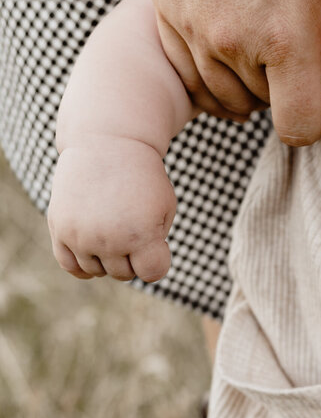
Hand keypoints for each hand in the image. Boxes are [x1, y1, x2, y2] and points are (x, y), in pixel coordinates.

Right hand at [48, 141, 176, 282]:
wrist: (107, 144)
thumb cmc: (143, 179)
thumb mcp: (165, 208)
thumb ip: (155, 246)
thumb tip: (133, 271)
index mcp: (140, 235)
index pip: (152, 273)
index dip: (158, 257)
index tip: (157, 238)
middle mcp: (108, 239)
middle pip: (124, 274)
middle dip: (132, 255)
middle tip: (131, 223)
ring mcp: (81, 236)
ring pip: (97, 271)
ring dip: (107, 257)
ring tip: (112, 226)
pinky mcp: (59, 228)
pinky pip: (69, 266)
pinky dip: (82, 264)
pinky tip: (92, 248)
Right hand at [133, 0, 320, 143]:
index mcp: (284, 35)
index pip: (300, 127)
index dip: (319, 121)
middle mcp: (231, 43)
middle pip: (264, 109)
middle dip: (287, 90)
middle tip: (306, 41)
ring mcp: (190, 26)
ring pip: (223, 94)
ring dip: (249, 79)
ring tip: (272, 31)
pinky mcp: (162, 6)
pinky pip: (187, 68)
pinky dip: (211, 64)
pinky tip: (234, 28)